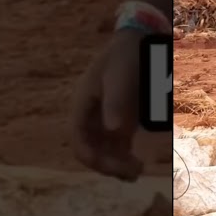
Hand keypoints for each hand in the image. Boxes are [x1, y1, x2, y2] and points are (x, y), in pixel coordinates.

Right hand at [71, 30, 146, 180]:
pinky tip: (136, 166)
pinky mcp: (120, 123)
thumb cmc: (125, 57)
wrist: (136, 44)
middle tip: (131, 172)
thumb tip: (113, 130)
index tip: (108, 166)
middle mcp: (91, 117)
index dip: (90, 156)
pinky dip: (124, 159)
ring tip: (136, 172)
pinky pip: (117, 147)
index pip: (78, 139)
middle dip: (107, 164)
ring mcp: (105, 121)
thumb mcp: (119, 76)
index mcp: (82, 106)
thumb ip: (115, 101)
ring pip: (104, 152)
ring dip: (116, 165)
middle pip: (91, 150)